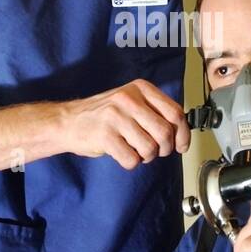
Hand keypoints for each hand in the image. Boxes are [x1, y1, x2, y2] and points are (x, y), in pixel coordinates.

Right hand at [62, 78, 189, 169]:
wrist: (68, 121)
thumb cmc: (104, 116)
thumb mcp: (131, 102)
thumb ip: (155, 112)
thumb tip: (181, 133)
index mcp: (140, 88)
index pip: (175, 112)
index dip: (183, 134)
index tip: (181, 145)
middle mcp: (129, 99)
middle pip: (165, 132)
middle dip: (164, 149)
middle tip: (155, 151)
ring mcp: (116, 116)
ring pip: (150, 148)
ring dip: (146, 157)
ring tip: (134, 150)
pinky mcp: (105, 135)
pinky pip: (132, 159)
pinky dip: (130, 162)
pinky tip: (122, 153)